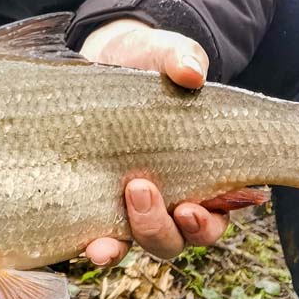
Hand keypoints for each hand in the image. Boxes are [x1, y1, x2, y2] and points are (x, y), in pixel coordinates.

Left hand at [79, 18, 227, 264]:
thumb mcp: (166, 53)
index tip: (191, 206)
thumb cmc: (148, 62)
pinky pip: (96, 234)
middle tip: (140, 190)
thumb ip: (183, 58)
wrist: (104, 56)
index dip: (207, 222)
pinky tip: (83, 243)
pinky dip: (92, 245)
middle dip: (161, 227)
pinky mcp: (92, 198)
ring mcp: (127, 202)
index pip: (214, 216)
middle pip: (174, 239)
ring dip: (123, 243)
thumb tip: (190, 72)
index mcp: (200, 173)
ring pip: (135, 242)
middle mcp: (168, 198)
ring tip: (105, 230)